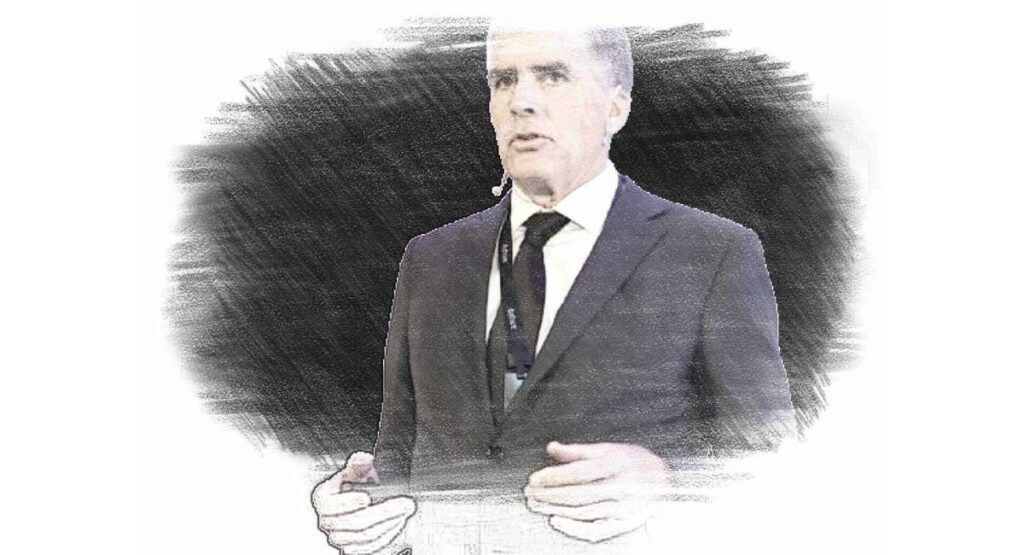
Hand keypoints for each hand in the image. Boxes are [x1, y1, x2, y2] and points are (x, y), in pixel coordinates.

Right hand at [311, 452, 415, 553]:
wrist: (362, 500)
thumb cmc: (357, 485)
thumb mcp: (357, 469)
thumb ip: (359, 464)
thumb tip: (363, 460)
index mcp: (323, 499)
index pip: (329, 505)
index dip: (348, 502)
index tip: (366, 497)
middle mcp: (328, 521)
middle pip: (354, 522)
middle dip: (383, 512)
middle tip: (402, 503)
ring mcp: (339, 537)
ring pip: (365, 536)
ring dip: (389, 522)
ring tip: (404, 511)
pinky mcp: (353, 548)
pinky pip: (371, 546)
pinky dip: (388, 534)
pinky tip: (398, 522)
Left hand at [524, 441, 671, 542]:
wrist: (667, 480)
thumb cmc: (637, 462)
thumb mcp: (610, 448)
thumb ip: (578, 451)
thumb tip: (552, 448)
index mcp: (615, 463)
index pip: (577, 472)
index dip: (553, 476)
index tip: (534, 479)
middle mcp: (620, 486)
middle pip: (577, 493)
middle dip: (549, 494)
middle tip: (531, 494)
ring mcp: (622, 507)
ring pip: (582, 511)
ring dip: (556, 509)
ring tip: (537, 505)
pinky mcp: (624, 522)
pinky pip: (597, 529)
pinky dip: (575, 528)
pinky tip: (558, 522)